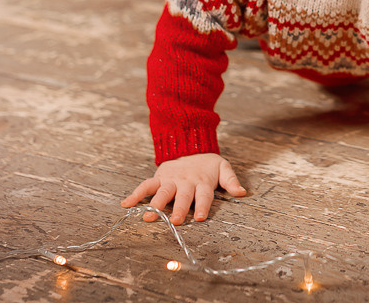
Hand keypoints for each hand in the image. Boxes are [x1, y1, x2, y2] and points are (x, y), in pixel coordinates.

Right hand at [122, 153, 245, 223]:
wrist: (190, 145)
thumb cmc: (207, 164)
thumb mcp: (223, 167)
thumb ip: (231, 181)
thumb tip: (242, 192)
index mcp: (202, 182)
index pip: (204, 195)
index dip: (203, 206)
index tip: (201, 217)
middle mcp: (186, 182)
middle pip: (183, 196)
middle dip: (179, 209)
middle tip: (176, 222)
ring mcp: (171, 180)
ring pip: (163, 192)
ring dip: (156, 205)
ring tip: (148, 217)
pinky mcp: (159, 177)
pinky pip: (146, 185)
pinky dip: (135, 194)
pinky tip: (125, 204)